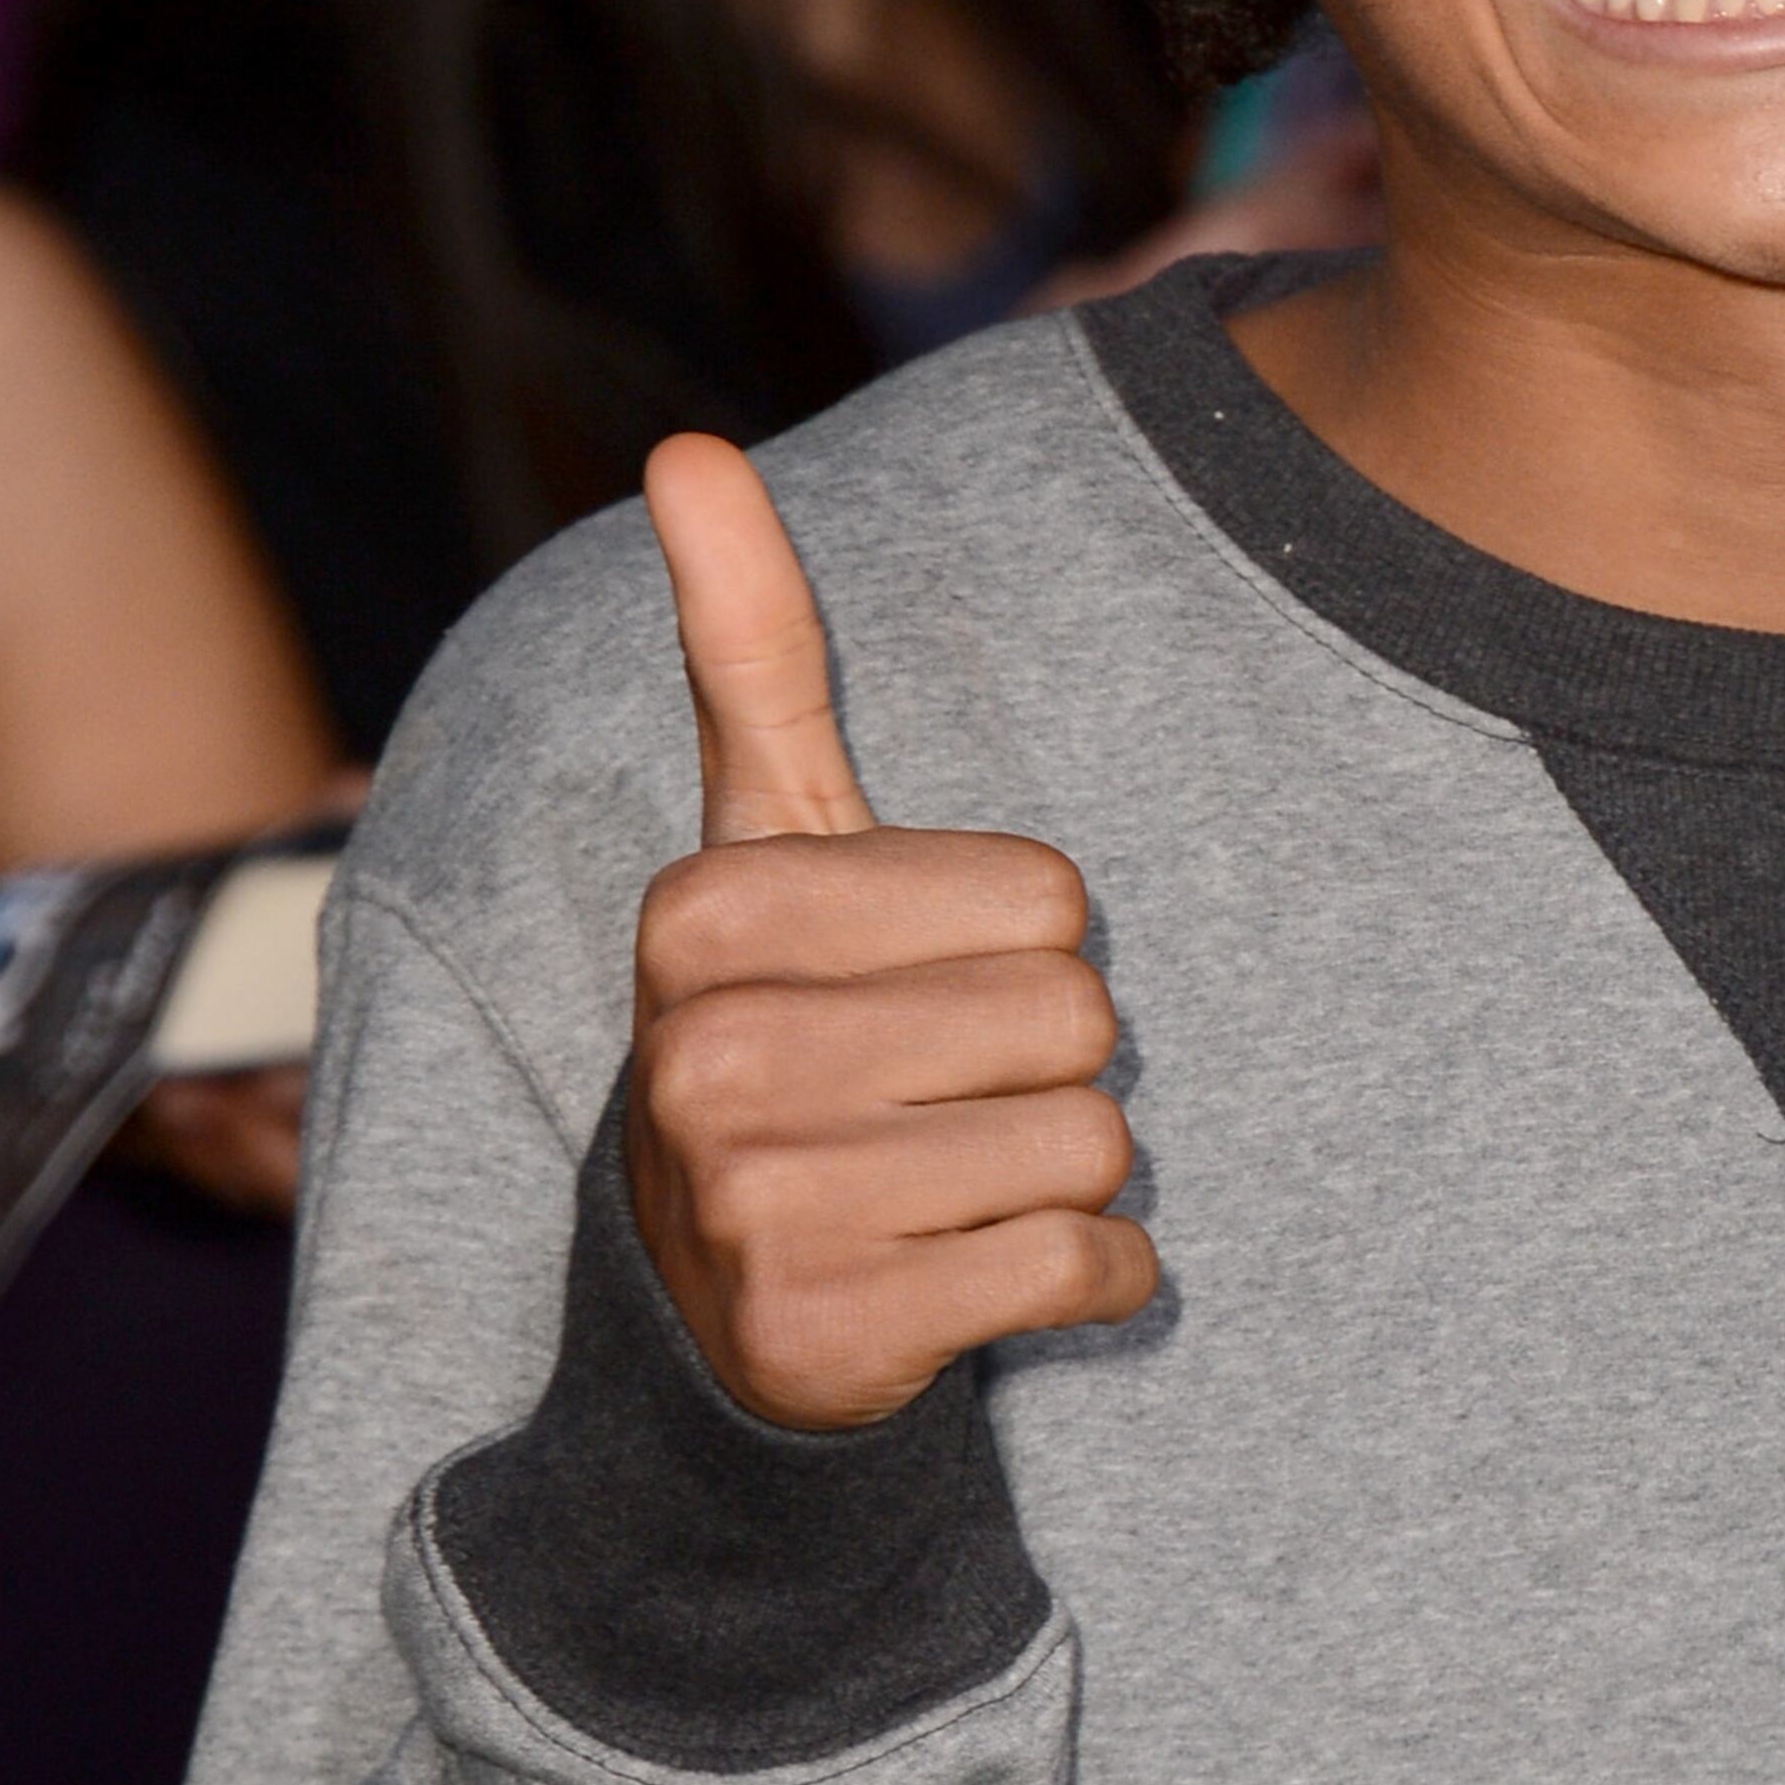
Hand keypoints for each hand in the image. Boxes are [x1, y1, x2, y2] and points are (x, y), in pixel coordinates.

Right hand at [625, 434, 1158, 1428]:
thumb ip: (750, 650)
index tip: (910, 993)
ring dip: (1066, 1176)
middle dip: (1053, 1069)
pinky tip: (986, 1278)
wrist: (720, 1307)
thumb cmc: (795, 1033)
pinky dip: (1091, 1282)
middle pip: (1081, 1019)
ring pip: (1095, 1144)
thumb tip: (690, 447)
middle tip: (942, 1104)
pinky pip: (1091, 1271)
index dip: (1019, 948)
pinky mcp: (826, 1336)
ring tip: (949, 1187)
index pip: (1048, 895)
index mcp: (705, 912)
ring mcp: (754, 1205)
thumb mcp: (769, 843)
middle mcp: (707, 1055)